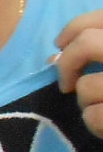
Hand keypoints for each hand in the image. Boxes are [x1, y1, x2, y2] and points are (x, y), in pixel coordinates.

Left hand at [53, 10, 102, 136]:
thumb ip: (102, 52)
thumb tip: (54, 56)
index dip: (75, 28)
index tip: (62, 45)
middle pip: (88, 43)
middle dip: (67, 64)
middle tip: (67, 83)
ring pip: (87, 86)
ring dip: (85, 101)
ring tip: (100, 108)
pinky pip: (94, 116)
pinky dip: (93, 123)